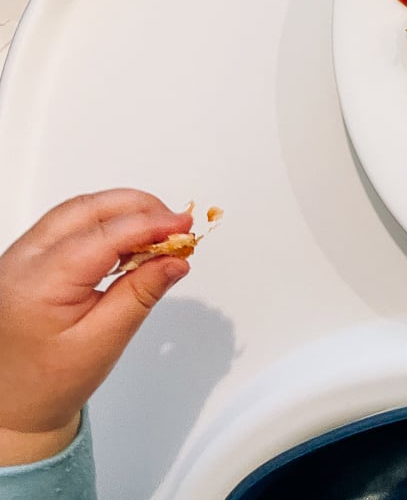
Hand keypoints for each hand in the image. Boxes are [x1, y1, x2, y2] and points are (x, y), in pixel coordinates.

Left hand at [0, 190, 192, 464]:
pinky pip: (70, 225)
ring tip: (159, 234)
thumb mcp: (104, 341)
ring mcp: (20, 256)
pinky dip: (106, 224)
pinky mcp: (28, 258)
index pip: (101, 236)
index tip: (184, 225)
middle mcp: (21, 262)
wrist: (13, 403)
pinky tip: (130, 242)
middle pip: (87, 210)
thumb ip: (141, 294)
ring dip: (123, 213)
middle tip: (176, 225)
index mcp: (37, 285)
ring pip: (78, 212)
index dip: (148, 224)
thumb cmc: (49, 382)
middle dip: (138, 208)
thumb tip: (174, 260)